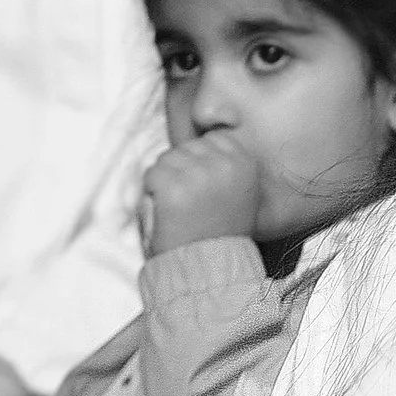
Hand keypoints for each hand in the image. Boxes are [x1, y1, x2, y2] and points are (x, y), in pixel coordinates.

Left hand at [142, 132, 263, 256]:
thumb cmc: (221, 234)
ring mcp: (196, 171)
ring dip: (166, 185)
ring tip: (184, 213)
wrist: (210, 268)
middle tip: (196, 208)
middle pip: (186, 148)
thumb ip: (225, 163)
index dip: (202, 167)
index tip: (211, 194)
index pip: (211, 140)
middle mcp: (223, 161)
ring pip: (166, 161)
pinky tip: (171, 215)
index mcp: (244, 160)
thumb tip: (209, 128)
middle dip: (182, 174)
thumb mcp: (238, 191)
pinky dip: (152, 196)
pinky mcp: (172, 184)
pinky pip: (151, 176)